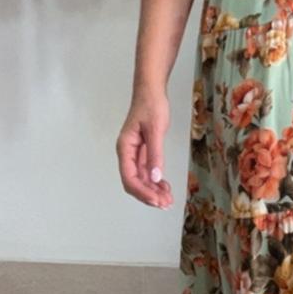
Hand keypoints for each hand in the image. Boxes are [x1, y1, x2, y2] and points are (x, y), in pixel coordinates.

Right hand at [117, 92, 172, 207]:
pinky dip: (155, 180)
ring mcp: (135, 153)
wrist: (152, 90)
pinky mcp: (143, 151)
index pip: (129, 178)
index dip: (142, 192)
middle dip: (149, 194)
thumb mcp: (155, 130)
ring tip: (168, 199)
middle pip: (134, 182)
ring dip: (153, 190)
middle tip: (166, 203)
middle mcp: (127, 153)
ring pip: (141, 179)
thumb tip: (155, 178)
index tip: (157, 200)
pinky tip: (165, 187)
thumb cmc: (151, 105)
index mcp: (125, 148)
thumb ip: (155, 155)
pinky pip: (147, 171)